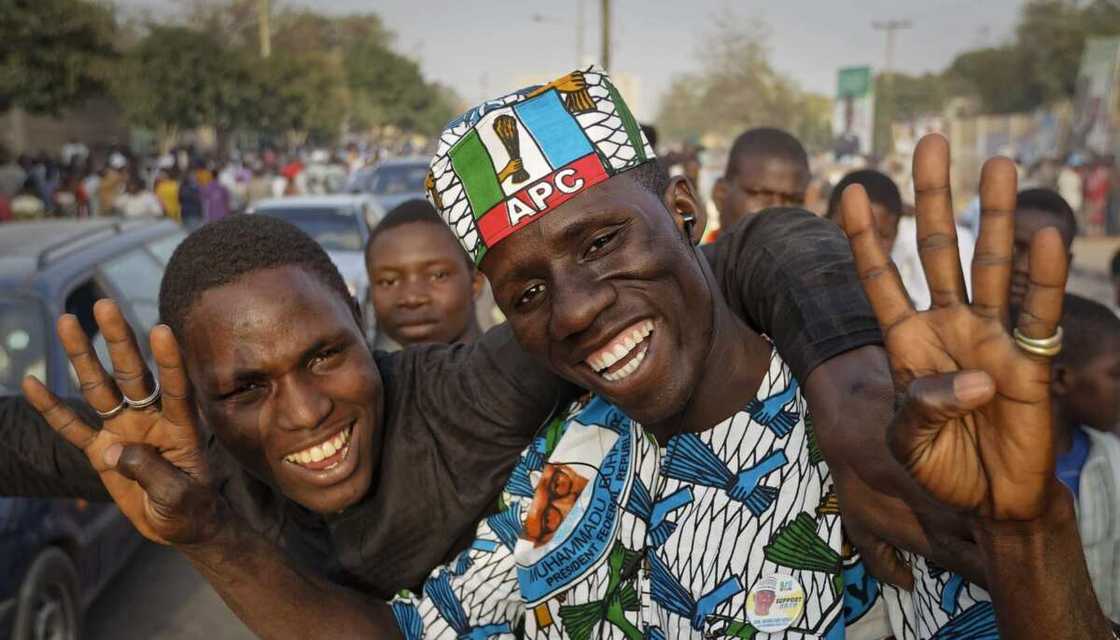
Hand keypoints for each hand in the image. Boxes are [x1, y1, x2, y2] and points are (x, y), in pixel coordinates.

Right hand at [21, 299, 221, 544]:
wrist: (179, 525)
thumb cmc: (189, 509)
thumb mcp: (178, 497)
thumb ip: (149, 472)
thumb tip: (110, 450)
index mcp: (180, 426)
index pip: (174, 387)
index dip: (168, 360)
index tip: (161, 330)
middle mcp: (150, 418)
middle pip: (132, 373)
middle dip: (118, 340)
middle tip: (104, 304)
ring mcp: (124, 430)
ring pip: (100, 388)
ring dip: (83, 357)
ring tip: (67, 321)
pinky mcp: (101, 449)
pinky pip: (72, 426)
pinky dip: (52, 408)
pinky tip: (32, 382)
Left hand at [839, 134, 1066, 520]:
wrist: (992, 500)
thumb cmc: (942, 467)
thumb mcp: (907, 443)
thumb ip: (922, 408)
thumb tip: (975, 379)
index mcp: (905, 341)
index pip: (880, 278)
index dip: (867, 236)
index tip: (853, 190)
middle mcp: (946, 325)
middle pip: (937, 249)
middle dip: (932, 197)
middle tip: (931, 142)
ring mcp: (989, 336)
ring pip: (990, 264)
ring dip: (994, 217)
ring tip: (999, 164)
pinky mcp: (1029, 359)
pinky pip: (1037, 313)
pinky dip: (1044, 278)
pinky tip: (1048, 237)